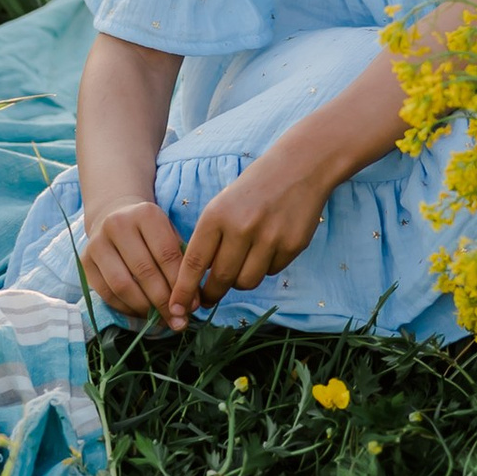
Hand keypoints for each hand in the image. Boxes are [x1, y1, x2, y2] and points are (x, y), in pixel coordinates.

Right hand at [84, 197, 187, 325]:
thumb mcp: (170, 234)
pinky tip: (142, 314)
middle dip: (164, 301)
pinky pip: (106, 293)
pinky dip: (126, 308)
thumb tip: (191, 302)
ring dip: (144, 308)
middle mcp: (117, 224)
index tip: (192, 305)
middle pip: (144, 271)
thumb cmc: (150, 231)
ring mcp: (97, 243)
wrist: (114, 216)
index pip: (167, 254)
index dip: (180, 284)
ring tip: (160, 320)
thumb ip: (182, 262)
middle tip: (178, 320)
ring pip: (122, 285)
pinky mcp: (85, 261)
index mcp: (146, 214)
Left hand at [165, 148, 333, 326]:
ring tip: (244, 263)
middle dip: (212, 293)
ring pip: (247, 281)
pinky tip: (269, 246)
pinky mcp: (292, 245)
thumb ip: (210, 239)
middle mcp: (242, 227)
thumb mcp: (223, 205)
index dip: (183, 289)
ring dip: (241, 280)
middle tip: (209, 298)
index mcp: (217, 215)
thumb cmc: (253, 189)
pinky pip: (271, 272)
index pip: (194, 262)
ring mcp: (269, 237)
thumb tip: (198, 281)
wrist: (300, 167)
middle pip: (221, 278)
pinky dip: (266, 267)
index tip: (176, 308)